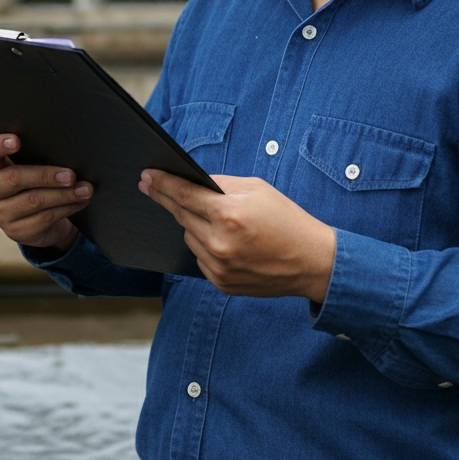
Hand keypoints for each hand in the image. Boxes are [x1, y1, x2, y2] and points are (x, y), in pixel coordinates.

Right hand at [0, 133, 92, 251]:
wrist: (31, 215)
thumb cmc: (30, 176)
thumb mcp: (26, 163)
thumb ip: (34, 153)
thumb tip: (64, 150)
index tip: (17, 141)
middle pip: (15, 178)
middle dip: (47, 176)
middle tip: (71, 175)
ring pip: (34, 201)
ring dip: (64, 195)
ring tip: (85, 189)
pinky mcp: (15, 232)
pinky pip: (45, 218)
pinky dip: (66, 208)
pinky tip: (79, 201)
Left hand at [138, 170, 335, 302]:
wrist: (312, 262)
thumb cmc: (286, 219)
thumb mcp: (256, 189)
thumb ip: (221, 184)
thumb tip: (192, 182)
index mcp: (228, 215)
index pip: (184, 195)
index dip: (162, 184)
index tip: (146, 176)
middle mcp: (220, 243)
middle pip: (180, 216)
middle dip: (165, 198)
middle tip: (149, 184)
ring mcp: (219, 267)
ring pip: (189, 236)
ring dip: (191, 223)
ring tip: (207, 215)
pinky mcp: (221, 283)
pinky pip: (200, 257)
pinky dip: (204, 244)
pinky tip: (220, 238)